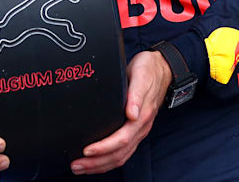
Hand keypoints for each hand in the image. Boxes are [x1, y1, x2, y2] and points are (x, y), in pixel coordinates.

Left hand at [69, 49, 171, 174]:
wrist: (162, 70)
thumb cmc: (149, 71)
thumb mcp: (141, 76)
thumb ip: (136, 95)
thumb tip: (131, 114)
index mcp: (141, 116)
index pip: (122, 139)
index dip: (104, 148)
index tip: (87, 151)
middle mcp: (140, 127)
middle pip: (119, 154)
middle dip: (97, 163)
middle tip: (76, 165)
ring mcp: (138, 131)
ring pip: (120, 156)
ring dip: (100, 165)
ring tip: (81, 168)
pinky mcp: (135, 131)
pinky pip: (123, 152)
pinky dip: (108, 160)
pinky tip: (96, 161)